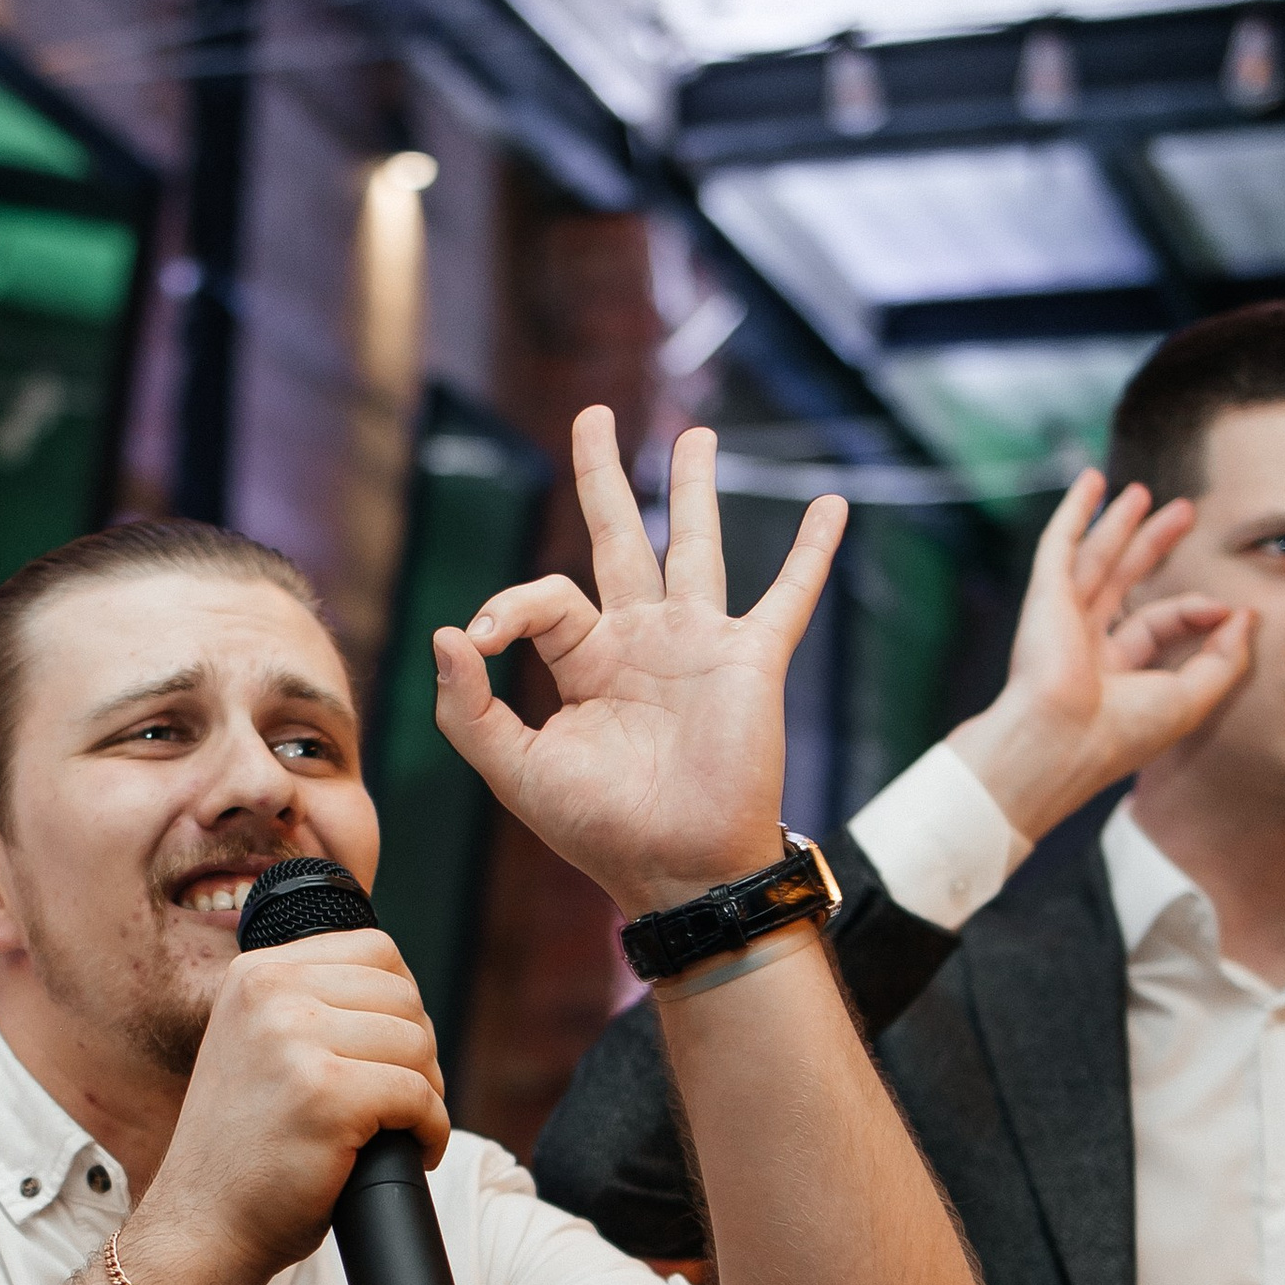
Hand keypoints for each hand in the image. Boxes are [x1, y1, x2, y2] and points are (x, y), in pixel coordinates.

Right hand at [136, 926, 448, 1284]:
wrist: (203, 1227)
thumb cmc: (246, 1150)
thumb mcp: (259, 1047)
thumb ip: (309, 1006)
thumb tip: (404, 994)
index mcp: (254, 974)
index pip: (375, 950)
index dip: (400, 1006)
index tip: (388, 1055)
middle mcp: (270, 994)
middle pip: (404, 996)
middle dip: (417, 1053)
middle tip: (398, 1103)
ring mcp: (294, 1041)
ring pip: (417, 1044)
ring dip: (426, 1093)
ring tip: (399, 1129)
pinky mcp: (325, 1094)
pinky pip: (419, 1096)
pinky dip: (431, 1129)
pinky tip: (410, 1152)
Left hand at [433, 408, 838, 912]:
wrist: (677, 869)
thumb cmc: (599, 829)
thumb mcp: (514, 769)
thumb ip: (468, 707)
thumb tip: (451, 631)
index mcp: (587, 663)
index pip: (545, 600)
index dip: (508, 605)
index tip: (483, 638)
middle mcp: (642, 642)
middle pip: (620, 537)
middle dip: (603, 476)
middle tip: (593, 415)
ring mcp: (699, 645)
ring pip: (695, 545)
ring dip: (696, 487)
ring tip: (697, 435)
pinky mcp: (752, 660)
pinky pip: (788, 595)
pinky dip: (812, 551)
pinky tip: (833, 504)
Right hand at [948, 468, 1255, 843]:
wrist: (1056, 742)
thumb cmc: (1119, 733)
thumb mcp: (1191, 699)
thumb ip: (1225, 658)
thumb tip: (1245, 616)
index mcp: (1114, 675)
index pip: (1158, 624)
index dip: (1198, 610)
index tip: (1233, 610)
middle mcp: (1084, 645)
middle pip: (1124, 581)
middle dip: (1154, 545)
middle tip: (1185, 512)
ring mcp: (1062, 619)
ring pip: (1095, 558)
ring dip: (1117, 522)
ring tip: (1141, 491)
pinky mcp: (1045, 597)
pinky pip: (1060, 544)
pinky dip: (1074, 512)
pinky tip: (1090, 482)